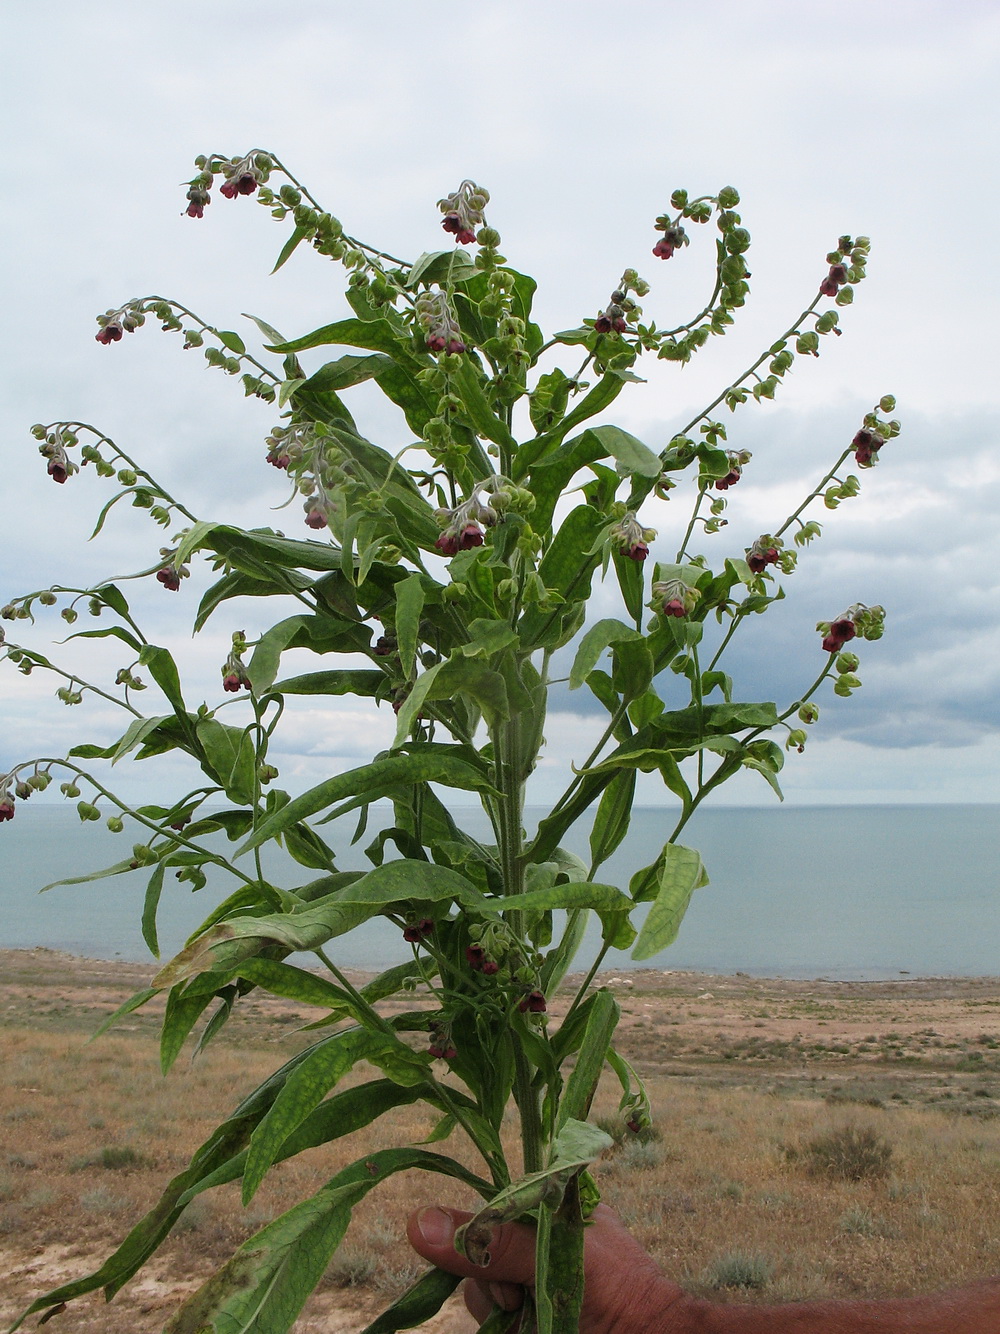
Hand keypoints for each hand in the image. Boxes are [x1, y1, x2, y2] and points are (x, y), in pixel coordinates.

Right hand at [406, 1202, 688, 1333]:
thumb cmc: (619, 1292)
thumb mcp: (553, 1257)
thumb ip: (492, 1242)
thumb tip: (417, 1222)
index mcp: (549, 1208)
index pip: (489, 1206)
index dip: (481, 1232)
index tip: (496, 1258)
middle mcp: (535, 1243)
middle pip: (475, 1253)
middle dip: (492, 1281)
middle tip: (523, 1296)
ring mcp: (530, 1284)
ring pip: (478, 1295)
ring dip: (500, 1313)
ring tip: (536, 1318)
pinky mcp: (526, 1319)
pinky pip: (491, 1323)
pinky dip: (507, 1330)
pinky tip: (532, 1329)